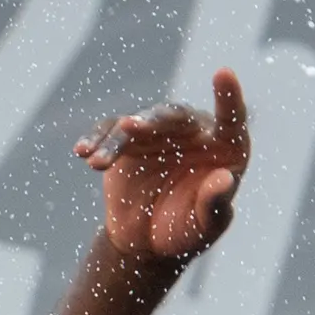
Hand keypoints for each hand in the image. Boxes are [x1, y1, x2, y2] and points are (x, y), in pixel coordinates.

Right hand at [80, 70, 250, 265]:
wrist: (146, 242)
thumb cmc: (185, 231)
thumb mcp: (204, 226)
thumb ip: (215, 204)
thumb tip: (224, 180)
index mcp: (224, 147)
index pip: (231, 118)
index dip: (227, 97)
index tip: (223, 73)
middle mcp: (193, 132)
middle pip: (175, 116)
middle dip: (152, 121)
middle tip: (131, 127)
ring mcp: (157, 134)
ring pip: (138, 124)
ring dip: (117, 140)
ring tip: (98, 163)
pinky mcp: (127, 141)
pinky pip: (109, 132)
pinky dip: (96, 140)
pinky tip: (83, 152)